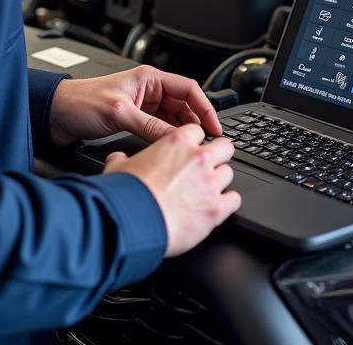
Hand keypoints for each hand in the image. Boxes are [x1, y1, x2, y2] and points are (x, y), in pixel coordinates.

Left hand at [48, 65, 223, 147]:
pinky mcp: (135, 120)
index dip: (205, 107)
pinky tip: (171, 150)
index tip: (214, 126)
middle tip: (205, 143)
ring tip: (191, 148)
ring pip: (173, 119)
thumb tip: (175, 139)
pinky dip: (167, 139)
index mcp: (149, 79)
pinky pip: (159, 129)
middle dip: (196, 123)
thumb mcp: (120, 114)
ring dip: (182, 133)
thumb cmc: (81, 103)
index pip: (188, 89)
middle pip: (184, 105)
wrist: (56, 115)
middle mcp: (149, 91)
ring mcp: (142, 106)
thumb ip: (149, 126)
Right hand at [105, 124, 241, 256]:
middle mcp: (198, 158)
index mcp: (177, 142)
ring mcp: (210, 183)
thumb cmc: (126, 194)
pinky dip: (228, 203)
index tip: (192, 148)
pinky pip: (235, 199)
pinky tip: (218, 206)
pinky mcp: (216, 209)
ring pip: (229, 173)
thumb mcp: (118, 167)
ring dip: (220, 180)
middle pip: (225, 147)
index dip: (195, 140)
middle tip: (209, 165)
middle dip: (218, 154)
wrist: (134, 222)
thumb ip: (123, 159)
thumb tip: (117, 159)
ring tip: (208, 190)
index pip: (198, 130)